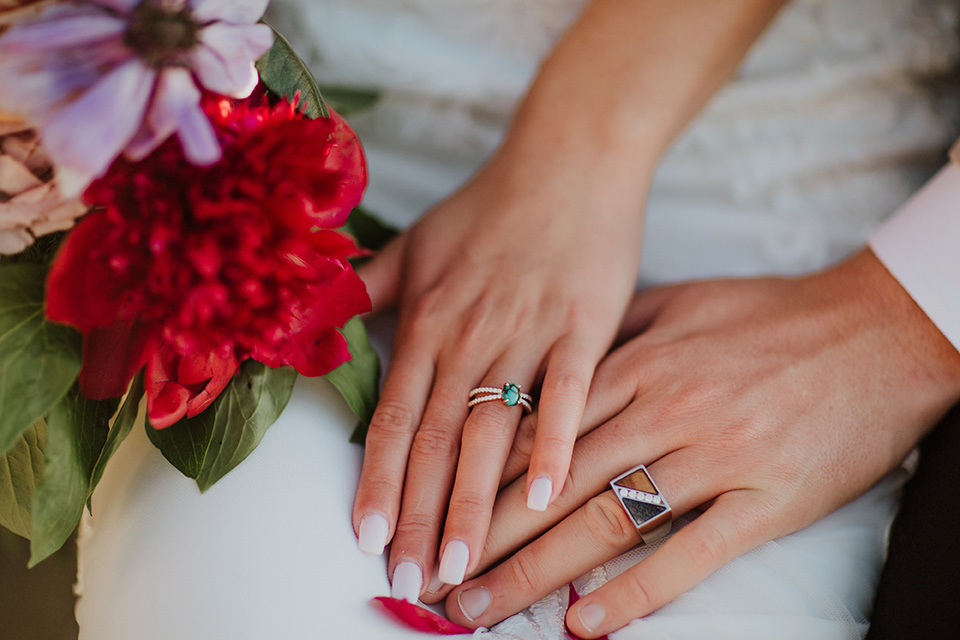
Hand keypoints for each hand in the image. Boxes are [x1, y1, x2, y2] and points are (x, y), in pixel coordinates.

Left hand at [351, 144, 646, 595]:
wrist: (567, 159)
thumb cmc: (490, 206)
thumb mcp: (415, 242)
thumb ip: (365, 289)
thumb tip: (316, 321)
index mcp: (428, 321)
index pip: (394, 418)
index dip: (379, 482)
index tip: (367, 539)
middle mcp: (469, 336)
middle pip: (436, 441)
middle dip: (421, 516)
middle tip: (413, 579)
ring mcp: (527, 333)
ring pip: (492, 431)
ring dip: (477, 503)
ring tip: (466, 565)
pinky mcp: (583, 328)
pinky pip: (567, 394)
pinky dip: (555, 444)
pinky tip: (546, 496)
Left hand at [429, 249, 959, 635]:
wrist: (876, 330)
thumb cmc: (774, 315)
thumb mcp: (682, 302)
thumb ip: (614, 330)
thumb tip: (556, 357)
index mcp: (637, 362)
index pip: (539, 429)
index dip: (478, 475)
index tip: (436, 508)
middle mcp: (665, 408)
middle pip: (554, 483)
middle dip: (486, 534)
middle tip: (434, 577)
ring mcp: (714, 455)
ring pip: (605, 520)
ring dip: (535, 572)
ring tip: (481, 607)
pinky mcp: (765, 499)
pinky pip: (690, 555)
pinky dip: (635, 593)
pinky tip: (586, 623)